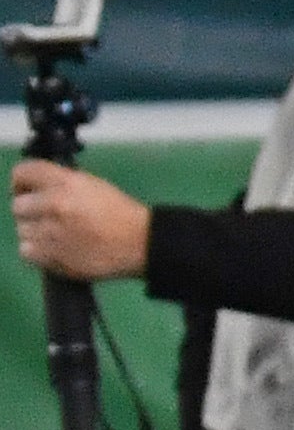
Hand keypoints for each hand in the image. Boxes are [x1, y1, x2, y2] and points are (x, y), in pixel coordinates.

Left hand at [11, 162, 151, 283]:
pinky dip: (36, 250)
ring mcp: (51, 232)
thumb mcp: (93, 185)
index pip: (23, 172)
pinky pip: (26, 251)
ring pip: (21, 230)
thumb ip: (61, 183)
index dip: (21, 181)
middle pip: (17, 205)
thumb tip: (37, 187)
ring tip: (55, 233)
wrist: (139, 243)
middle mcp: (55, 205)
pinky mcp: (50, 256)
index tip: (27, 189)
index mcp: (67, 183)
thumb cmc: (119, 212)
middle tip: (45, 215)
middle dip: (30, 210)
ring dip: (34, 231)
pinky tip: (54, 247)